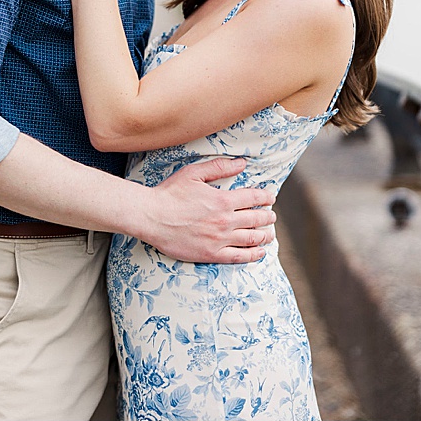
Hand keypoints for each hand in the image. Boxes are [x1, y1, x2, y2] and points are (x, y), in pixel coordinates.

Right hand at [138, 156, 277, 263]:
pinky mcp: (210, 254)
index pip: (255, 197)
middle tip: (272, 216)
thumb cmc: (169, 193)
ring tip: (269, 234)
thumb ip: (220, 167)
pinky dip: (253, 254)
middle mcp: (225, 220)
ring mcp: (219, 239)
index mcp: (223, 200)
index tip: (270, 198)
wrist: (149, 217)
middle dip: (268, 217)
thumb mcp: (194, 173)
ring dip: (265, 235)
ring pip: (252, 238)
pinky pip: (239, 256)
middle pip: (257, 219)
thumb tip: (242, 163)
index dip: (266, 197)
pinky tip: (260, 252)